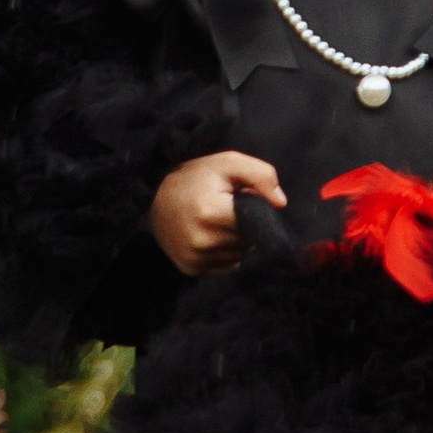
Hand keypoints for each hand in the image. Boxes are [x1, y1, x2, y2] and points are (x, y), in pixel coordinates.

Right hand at [150, 148, 288, 274]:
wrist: (152, 201)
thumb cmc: (194, 180)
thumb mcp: (227, 163)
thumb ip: (261, 175)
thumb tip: (280, 203)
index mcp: (211, 211)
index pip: (257, 222)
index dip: (256, 211)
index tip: (243, 201)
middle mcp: (202, 240)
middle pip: (250, 240)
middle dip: (248, 226)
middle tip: (228, 210)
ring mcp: (196, 258)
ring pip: (241, 255)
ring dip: (238, 241)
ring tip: (218, 223)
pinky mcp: (192, 269)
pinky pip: (228, 266)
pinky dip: (226, 253)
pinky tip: (212, 237)